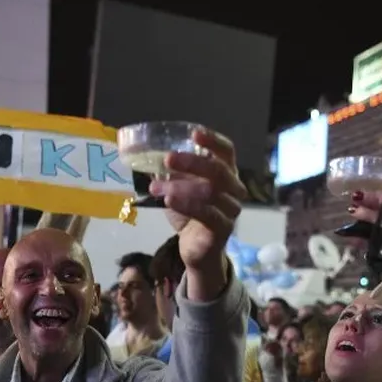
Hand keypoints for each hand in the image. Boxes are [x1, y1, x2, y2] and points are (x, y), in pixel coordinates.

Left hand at [150, 129, 243, 273]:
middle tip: (168, 159)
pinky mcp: (223, 228)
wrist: (198, 249)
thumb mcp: (179, 188)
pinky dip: (186, 205)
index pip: (227, 151)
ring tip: (155, 186)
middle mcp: (234, 189)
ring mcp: (231, 209)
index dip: (212, 140)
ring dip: (179, 187)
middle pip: (218, 170)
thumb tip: (147, 152)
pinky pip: (207, 213)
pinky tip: (168, 200)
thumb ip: (171, 172)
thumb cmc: (191, 213)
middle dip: (191, 162)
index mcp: (226, 173)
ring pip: (209, 192)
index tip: (194, 133)